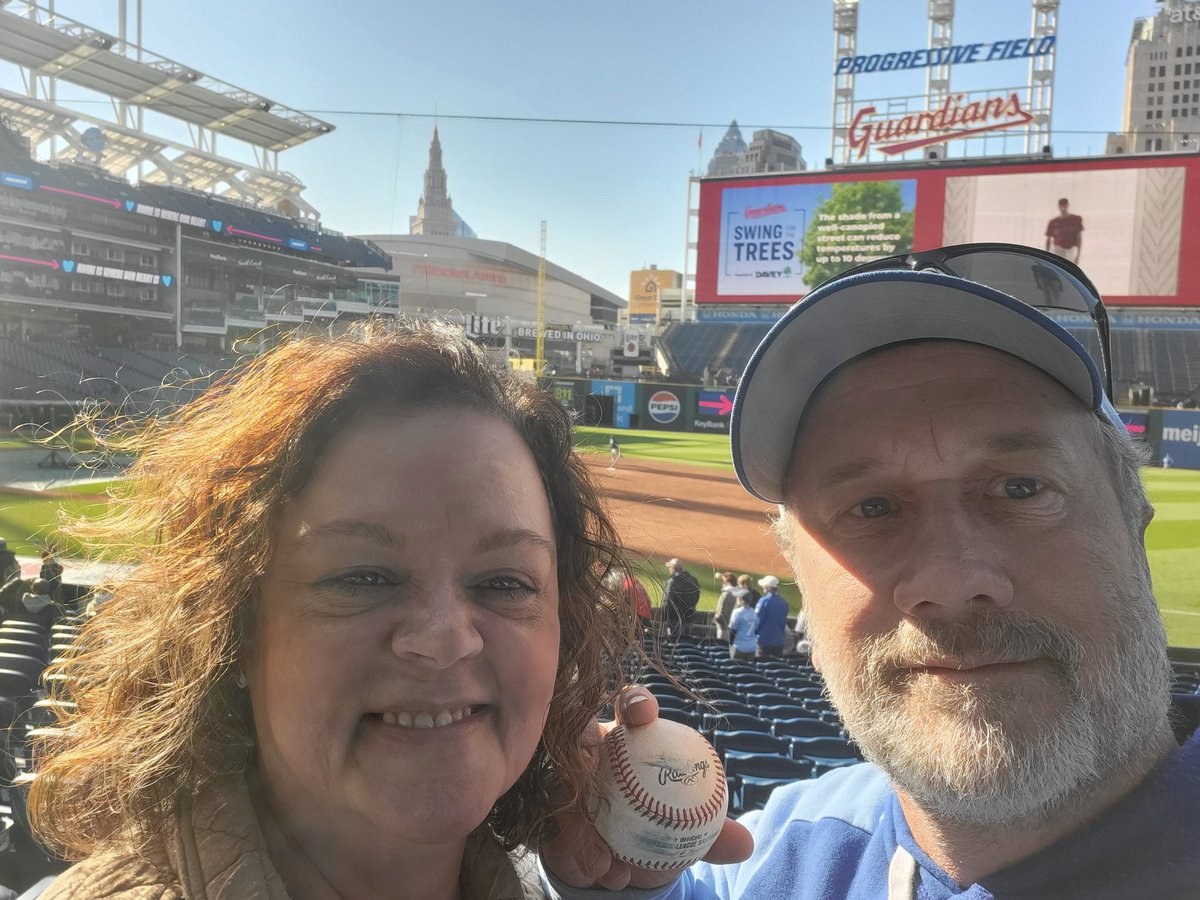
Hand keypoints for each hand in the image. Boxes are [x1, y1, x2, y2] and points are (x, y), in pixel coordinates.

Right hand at [540, 686, 753, 890]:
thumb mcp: (680, 829)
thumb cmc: (650, 828)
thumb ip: (708, 832)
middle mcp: (591, 750)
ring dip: (589, 828)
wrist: (613, 862)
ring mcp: (564, 776)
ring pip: (568, 787)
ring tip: (617, 868)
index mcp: (629, 741)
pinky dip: (585, 850)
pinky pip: (560, 823)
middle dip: (586, 738)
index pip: (630, 708)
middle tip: (612, 778)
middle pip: (582, 731)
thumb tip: (744, 841)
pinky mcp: (548, 805)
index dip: (635, 702)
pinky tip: (608, 873)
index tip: (644, 713)